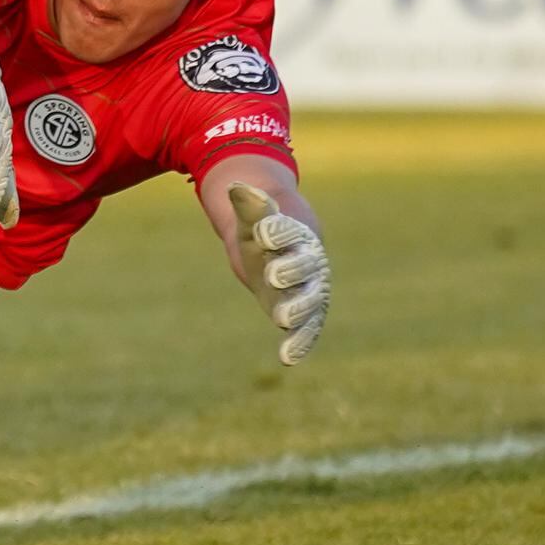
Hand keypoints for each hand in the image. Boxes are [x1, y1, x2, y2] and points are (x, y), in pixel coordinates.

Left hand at [228, 185, 330, 364]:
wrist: (279, 251)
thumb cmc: (264, 231)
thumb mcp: (252, 219)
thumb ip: (249, 206)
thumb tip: (236, 186)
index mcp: (297, 235)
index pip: (290, 232)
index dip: (278, 232)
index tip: (264, 231)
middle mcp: (308, 263)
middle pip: (304, 267)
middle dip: (290, 271)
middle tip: (274, 275)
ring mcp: (308, 290)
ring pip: (308, 300)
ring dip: (297, 309)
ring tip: (282, 318)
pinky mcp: (303, 314)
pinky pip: (307, 329)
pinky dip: (300, 342)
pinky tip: (288, 358)